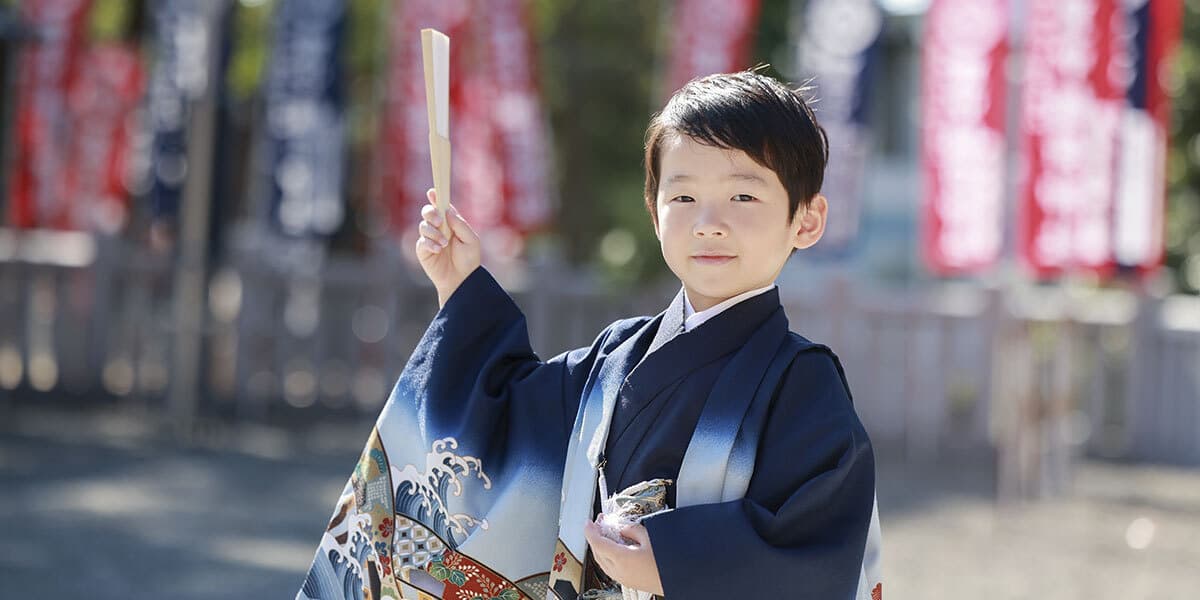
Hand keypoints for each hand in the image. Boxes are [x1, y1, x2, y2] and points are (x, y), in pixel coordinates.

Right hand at [415, 188, 480, 306]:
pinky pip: (422, 241)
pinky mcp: (423, 249)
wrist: (462, 279)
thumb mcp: (471, 240)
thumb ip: (460, 224)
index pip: (441, 206)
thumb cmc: (469, 259)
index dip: (436, 197)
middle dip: (430, 212)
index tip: (433, 191)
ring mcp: (429, 238)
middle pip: (427, 212)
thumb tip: (447, 211)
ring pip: (423, 226)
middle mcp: (438, 228)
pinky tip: (438, 250)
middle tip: (438, 220)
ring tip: (444, 244)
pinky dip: (430, 243)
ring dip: (433, 232)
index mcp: (450, 222)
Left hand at [583, 520, 663, 595]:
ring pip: (602, 561)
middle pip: (597, 552)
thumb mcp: (649, 538)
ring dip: (600, 547)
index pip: (597, 543)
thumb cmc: (667, 561)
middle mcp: (618, 571)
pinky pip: (610, 567)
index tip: (588, 522)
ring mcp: (622, 578)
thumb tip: (622, 528)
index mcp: (622, 558)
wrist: (678, 579)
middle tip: (599, 523)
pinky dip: (607, 556)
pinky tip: (614, 548)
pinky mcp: (628, 581)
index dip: (590, 530)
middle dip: (595, 536)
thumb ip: (631, 530)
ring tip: (606, 534)